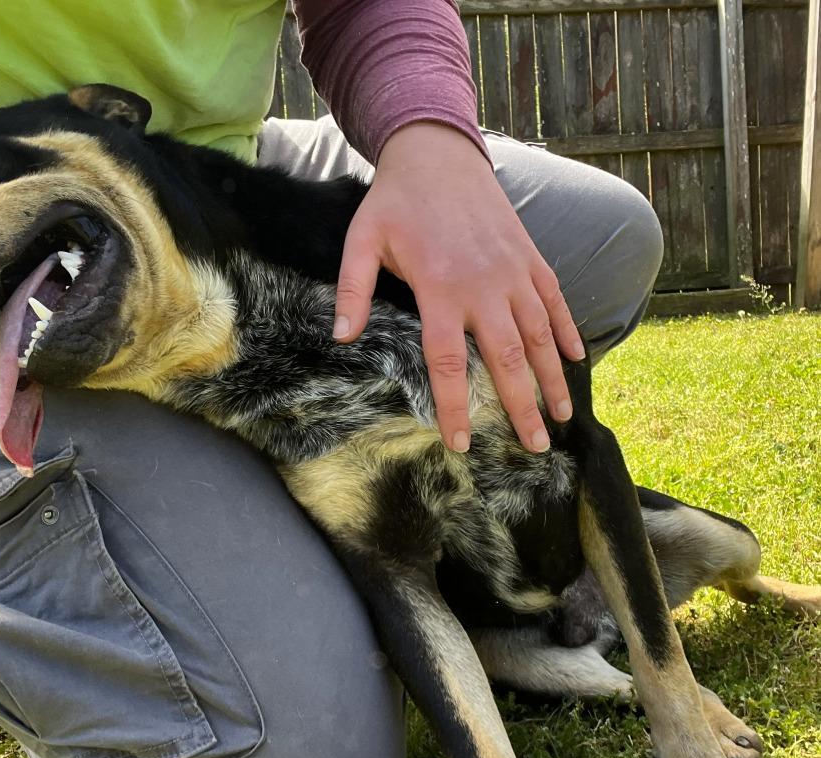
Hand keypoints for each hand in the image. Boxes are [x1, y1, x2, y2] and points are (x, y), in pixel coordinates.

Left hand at [333, 122, 584, 452]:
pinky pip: (554, 299)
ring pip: (538, 335)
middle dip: (521, 406)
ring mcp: (512, 270)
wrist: (437, 150)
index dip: (455, 407)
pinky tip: (576, 360)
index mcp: (440, 289)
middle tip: (533, 447)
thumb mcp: (362, 240)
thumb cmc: (395, 201)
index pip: (448, 363)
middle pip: (506, 359)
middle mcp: (483, 286)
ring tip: (561, 416)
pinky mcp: (529, 255)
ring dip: (552, 378)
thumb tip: (341, 338)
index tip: (462, 443)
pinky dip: (566, 330)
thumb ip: (352, 290)